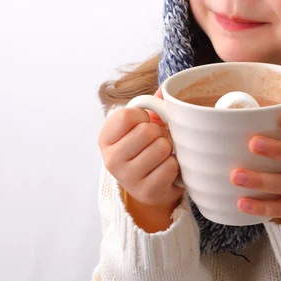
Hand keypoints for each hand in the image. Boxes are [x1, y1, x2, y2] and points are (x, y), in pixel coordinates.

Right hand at [98, 88, 183, 208]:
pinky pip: (171, 166)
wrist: (151, 185)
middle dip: (159, 133)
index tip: (144, 124)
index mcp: (105, 138)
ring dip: (169, 149)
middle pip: (146, 131)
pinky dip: (175, 165)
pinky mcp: (146, 192)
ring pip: (161, 148)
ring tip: (162, 155)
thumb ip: (152, 104)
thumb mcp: (143, 124)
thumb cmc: (147, 148)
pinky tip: (166, 170)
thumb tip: (167, 88)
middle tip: (156, 141)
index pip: (126, 116)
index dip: (143, 116)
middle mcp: (111, 159)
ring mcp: (128, 178)